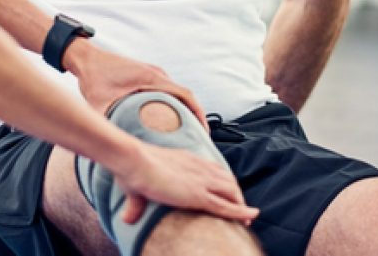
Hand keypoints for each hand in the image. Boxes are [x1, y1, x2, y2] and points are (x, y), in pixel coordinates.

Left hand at [64, 41, 207, 128]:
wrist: (84, 57)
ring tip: (187, 134)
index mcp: (151, 77)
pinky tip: (169, 120)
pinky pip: (167, 90)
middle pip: (185, 95)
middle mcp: (156, 73)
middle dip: (195, 116)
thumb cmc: (92, 76)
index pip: (186, 94)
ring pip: (177, 92)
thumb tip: (113, 146)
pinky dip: (174, 104)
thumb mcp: (100, 104)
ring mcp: (151, 72)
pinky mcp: (145, 74)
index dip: (199, 114)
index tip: (204, 133)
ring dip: (185, 110)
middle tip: (198, 140)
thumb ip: (107, 123)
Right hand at [115, 141, 257, 226]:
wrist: (135, 160)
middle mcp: (198, 167)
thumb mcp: (136, 185)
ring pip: (232, 192)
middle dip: (236, 193)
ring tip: (248, 216)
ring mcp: (200, 181)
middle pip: (227, 178)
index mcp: (186, 159)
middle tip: (241, 207)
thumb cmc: (132, 169)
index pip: (212, 168)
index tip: (227, 191)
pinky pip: (227, 206)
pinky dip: (242, 212)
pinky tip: (250, 216)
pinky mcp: (199, 196)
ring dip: (241, 204)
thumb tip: (127, 218)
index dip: (222, 180)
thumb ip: (136, 204)